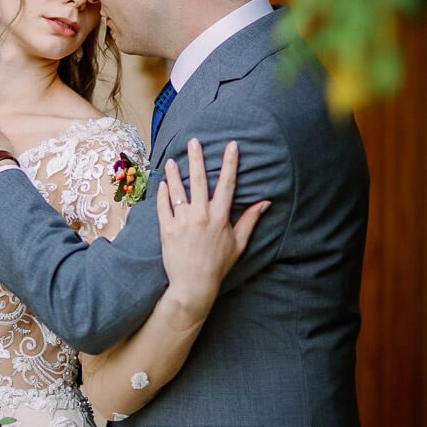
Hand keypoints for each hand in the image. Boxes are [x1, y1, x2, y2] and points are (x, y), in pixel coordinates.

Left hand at [156, 138, 269, 326]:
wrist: (194, 285)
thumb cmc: (219, 265)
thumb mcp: (239, 243)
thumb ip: (250, 220)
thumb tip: (264, 202)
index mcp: (220, 217)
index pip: (227, 184)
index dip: (230, 163)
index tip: (232, 145)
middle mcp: (201, 215)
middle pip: (199, 180)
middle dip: (197, 159)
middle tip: (194, 141)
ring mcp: (182, 221)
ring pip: (177, 191)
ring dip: (174, 173)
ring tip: (171, 160)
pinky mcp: (167, 229)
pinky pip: (163, 206)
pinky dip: (162, 193)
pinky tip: (162, 183)